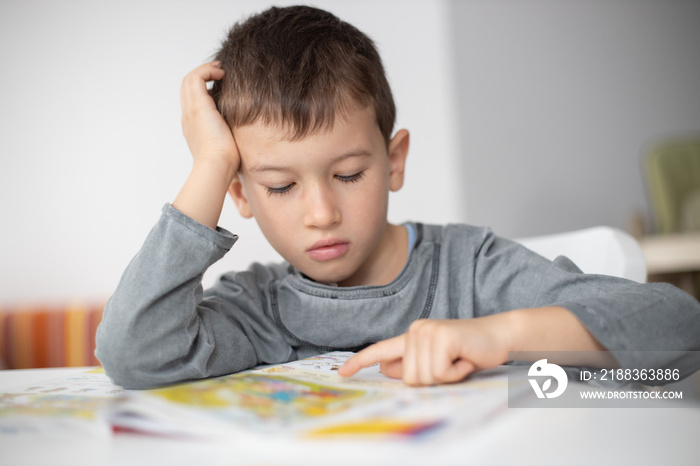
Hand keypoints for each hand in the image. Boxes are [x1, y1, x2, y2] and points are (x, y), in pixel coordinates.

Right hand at [180, 61, 238, 172]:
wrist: (217, 166)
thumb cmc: (225, 161)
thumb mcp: (226, 144)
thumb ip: (229, 134)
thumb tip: (243, 132)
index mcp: (194, 126)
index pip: (192, 101)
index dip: (203, 89)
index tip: (219, 85)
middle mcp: (188, 116)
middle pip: (187, 87)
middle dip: (203, 75)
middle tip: (220, 72)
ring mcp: (190, 110)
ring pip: (189, 80)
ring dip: (205, 70)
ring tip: (221, 70)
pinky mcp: (198, 106)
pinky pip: (196, 78)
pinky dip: (207, 71)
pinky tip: (222, 74)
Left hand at [338, 316, 511, 385]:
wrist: (499, 336)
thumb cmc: (470, 351)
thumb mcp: (438, 361)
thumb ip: (413, 365)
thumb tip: (387, 369)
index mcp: (412, 337)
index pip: (381, 349)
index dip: (360, 361)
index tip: (343, 373)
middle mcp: (415, 331)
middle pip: (410, 378)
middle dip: (434, 380)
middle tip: (453, 366)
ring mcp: (427, 331)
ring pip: (423, 377)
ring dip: (447, 377)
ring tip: (459, 360)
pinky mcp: (441, 337)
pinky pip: (439, 372)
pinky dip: (456, 373)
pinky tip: (465, 359)